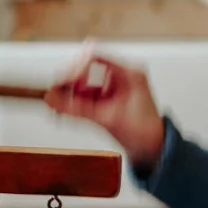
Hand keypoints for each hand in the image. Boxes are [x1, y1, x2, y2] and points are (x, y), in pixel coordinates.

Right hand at [44, 44, 165, 171]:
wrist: (152, 148)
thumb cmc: (144, 131)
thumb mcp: (109, 118)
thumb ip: (79, 109)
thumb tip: (55, 100)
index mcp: (129, 73)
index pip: (96, 59)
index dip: (76, 69)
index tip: (63, 83)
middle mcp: (121, 77)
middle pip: (87, 72)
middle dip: (69, 84)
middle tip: (54, 94)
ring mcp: (114, 88)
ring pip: (84, 85)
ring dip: (69, 95)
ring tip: (55, 105)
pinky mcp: (107, 99)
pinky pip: (86, 96)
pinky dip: (74, 103)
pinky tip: (63, 109)